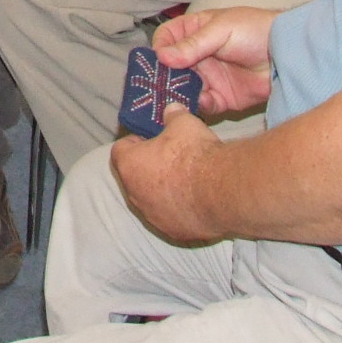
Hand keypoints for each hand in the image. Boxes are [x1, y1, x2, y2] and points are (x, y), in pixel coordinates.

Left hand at [108, 116, 221, 244]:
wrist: (221, 192)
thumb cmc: (194, 154)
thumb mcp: (184, 122)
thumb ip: (173, 115)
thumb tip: (172, 110)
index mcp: (129, 165)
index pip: (120, 149)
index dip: (136, 141)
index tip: (152, 138)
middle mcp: (134, 195)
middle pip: (134, 177)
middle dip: (148, 167)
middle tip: (169, 157)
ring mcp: (153, 217)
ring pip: (150, 200)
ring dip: (162, 191)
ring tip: (186, 180)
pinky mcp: (173, 232)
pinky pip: (170, 217)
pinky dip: (178, 209)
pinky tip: (196, 200)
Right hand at [152, 6, 274, 116]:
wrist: (289, 54)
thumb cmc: (256, 30)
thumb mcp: (222, 30)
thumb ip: (193, 45)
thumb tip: (162, 56)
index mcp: (196, 32)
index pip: (167, 38)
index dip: (160, 47)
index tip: (159, 58)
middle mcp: (199, 56)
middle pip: (171, 68)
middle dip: (163, 77)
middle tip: (159, 85)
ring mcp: (209, 77)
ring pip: (183, 88)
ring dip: (178, 94)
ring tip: (175, 98)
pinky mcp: (222, 98)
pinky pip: (203, 104)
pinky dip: (198, 106)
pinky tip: (200, 102)